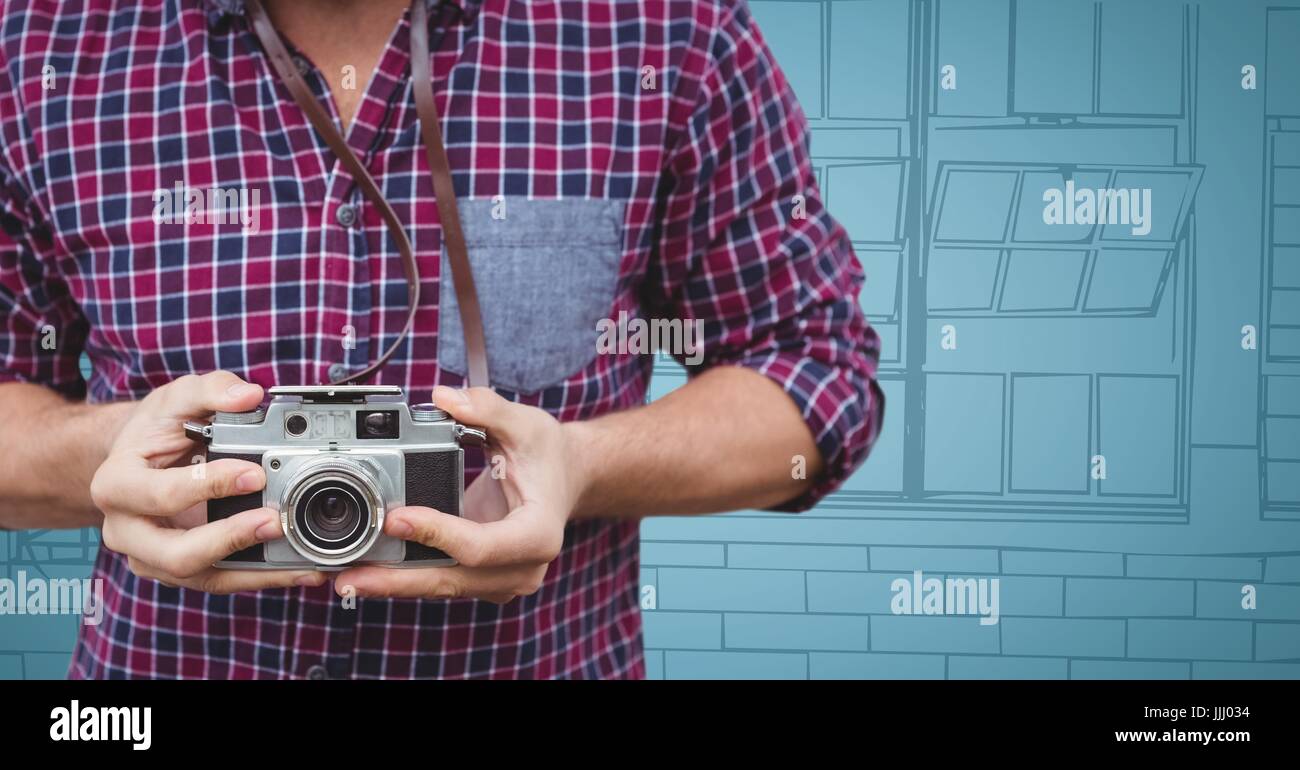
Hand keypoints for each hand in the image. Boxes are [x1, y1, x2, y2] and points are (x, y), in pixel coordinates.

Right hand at [91, 371, 327, 592]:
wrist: (141, 459)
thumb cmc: (157, 429)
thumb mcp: (177, 398)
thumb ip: (211, 390)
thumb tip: (249, 395)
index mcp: (117, 485)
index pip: (161, 495)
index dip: (210, 486)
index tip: (255, 472)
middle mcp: (127, 529)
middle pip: (175, 554)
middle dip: (229, 540)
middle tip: (274, 521)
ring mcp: (152, 557)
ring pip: (202, 578)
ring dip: (255, 571)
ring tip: (301, 560)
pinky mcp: (181, 570)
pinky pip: (222, 581)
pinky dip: (263, 578)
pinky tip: (301, 570)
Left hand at [334, 386, 575, 604]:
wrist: (566, 478)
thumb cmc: (547, 453)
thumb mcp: (525, 423)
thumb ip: (487, 408)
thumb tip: (444, 398)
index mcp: (539, 534)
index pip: (482, 545)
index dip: (437, 534)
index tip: (396, 518)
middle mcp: (524, 567)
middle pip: (454, 579)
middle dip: (399, 579)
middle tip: (349, 576)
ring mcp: (503, 580)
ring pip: (443, 587)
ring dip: (394, 584)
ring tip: (346, 578)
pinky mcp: (484, 581)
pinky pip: (442, 582)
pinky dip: (406, 578)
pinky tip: (369, 573)